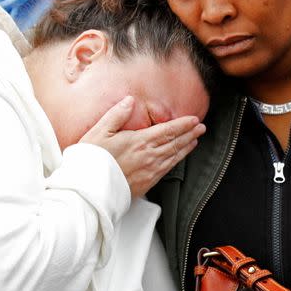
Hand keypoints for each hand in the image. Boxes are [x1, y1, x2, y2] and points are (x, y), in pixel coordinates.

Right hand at [80, 97, 206, 197]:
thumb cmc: (92, 160)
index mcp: (139, 141)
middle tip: (200, 128)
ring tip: (195, 140)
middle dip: (189, 134)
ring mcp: (149, 170)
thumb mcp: (100, 131)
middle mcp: (148, 156)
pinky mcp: (147, 183)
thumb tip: (130, 101)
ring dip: (186, 147)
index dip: (183, 124)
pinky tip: (179, 158)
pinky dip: (177, 160)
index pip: (167, 130)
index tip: (194, 119)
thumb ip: (117, 115)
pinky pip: (168, 169)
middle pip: (175, 143)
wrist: (89, 189)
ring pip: (174, 156)